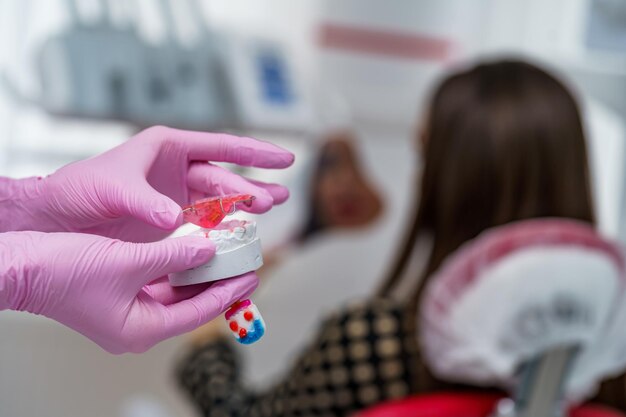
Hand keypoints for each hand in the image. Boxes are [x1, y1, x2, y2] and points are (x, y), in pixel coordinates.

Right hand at [0, 231, 257, 352]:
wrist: (20, 265)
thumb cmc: (63, 271)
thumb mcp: (130, 260)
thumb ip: (175, 255)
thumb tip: (209, 251)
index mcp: (140, 330)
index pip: (198, 313)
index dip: (228, 293)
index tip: (251, 276)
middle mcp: (136, 327)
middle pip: (190, 307)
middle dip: (216, 284)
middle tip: (243, 264)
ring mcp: (126, 313)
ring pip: (175, 295)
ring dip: (196, 276)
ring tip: (223, 256)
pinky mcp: (117, 297)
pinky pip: (157, 286)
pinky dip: (175, 270)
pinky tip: (191, 253)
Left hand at [2, 126, 292, 240]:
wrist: (56, 218)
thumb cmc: (78, 190)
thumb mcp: (112, 189)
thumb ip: (146, 203)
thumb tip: (175, 220)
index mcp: (167, 147)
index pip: (221, 146)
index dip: (255, 151)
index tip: (285, 158)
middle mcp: (176, 169)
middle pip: (225, 176)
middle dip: (252, 186)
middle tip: (275, 199)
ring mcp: (175, 195)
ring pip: (220, 200)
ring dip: (246, 205)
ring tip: (274, 207)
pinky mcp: (171, 219)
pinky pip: (205, 222)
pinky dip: (224, 228)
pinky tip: (242, 233)